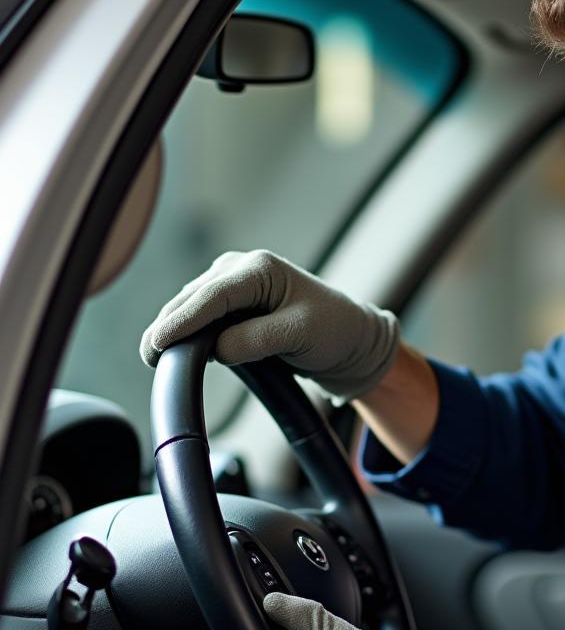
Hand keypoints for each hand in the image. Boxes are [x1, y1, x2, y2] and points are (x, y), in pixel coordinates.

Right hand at [139, 249, 398, 402]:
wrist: (350, 339)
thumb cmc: (333, 332)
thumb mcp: (298, 335)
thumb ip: (255, 340)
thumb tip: (215, 349)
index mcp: (259, 269)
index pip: (211, 295)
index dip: (181, 320)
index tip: (158, 342)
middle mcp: (241, 269)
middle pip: (192, 299)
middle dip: (168, 326)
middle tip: (148, 359)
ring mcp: (232, 284)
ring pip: (190, 306)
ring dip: (174, 330)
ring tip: (156, 359)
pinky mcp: (230, 304)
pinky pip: (199, 316)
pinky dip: (186, 332)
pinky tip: (177, 353)